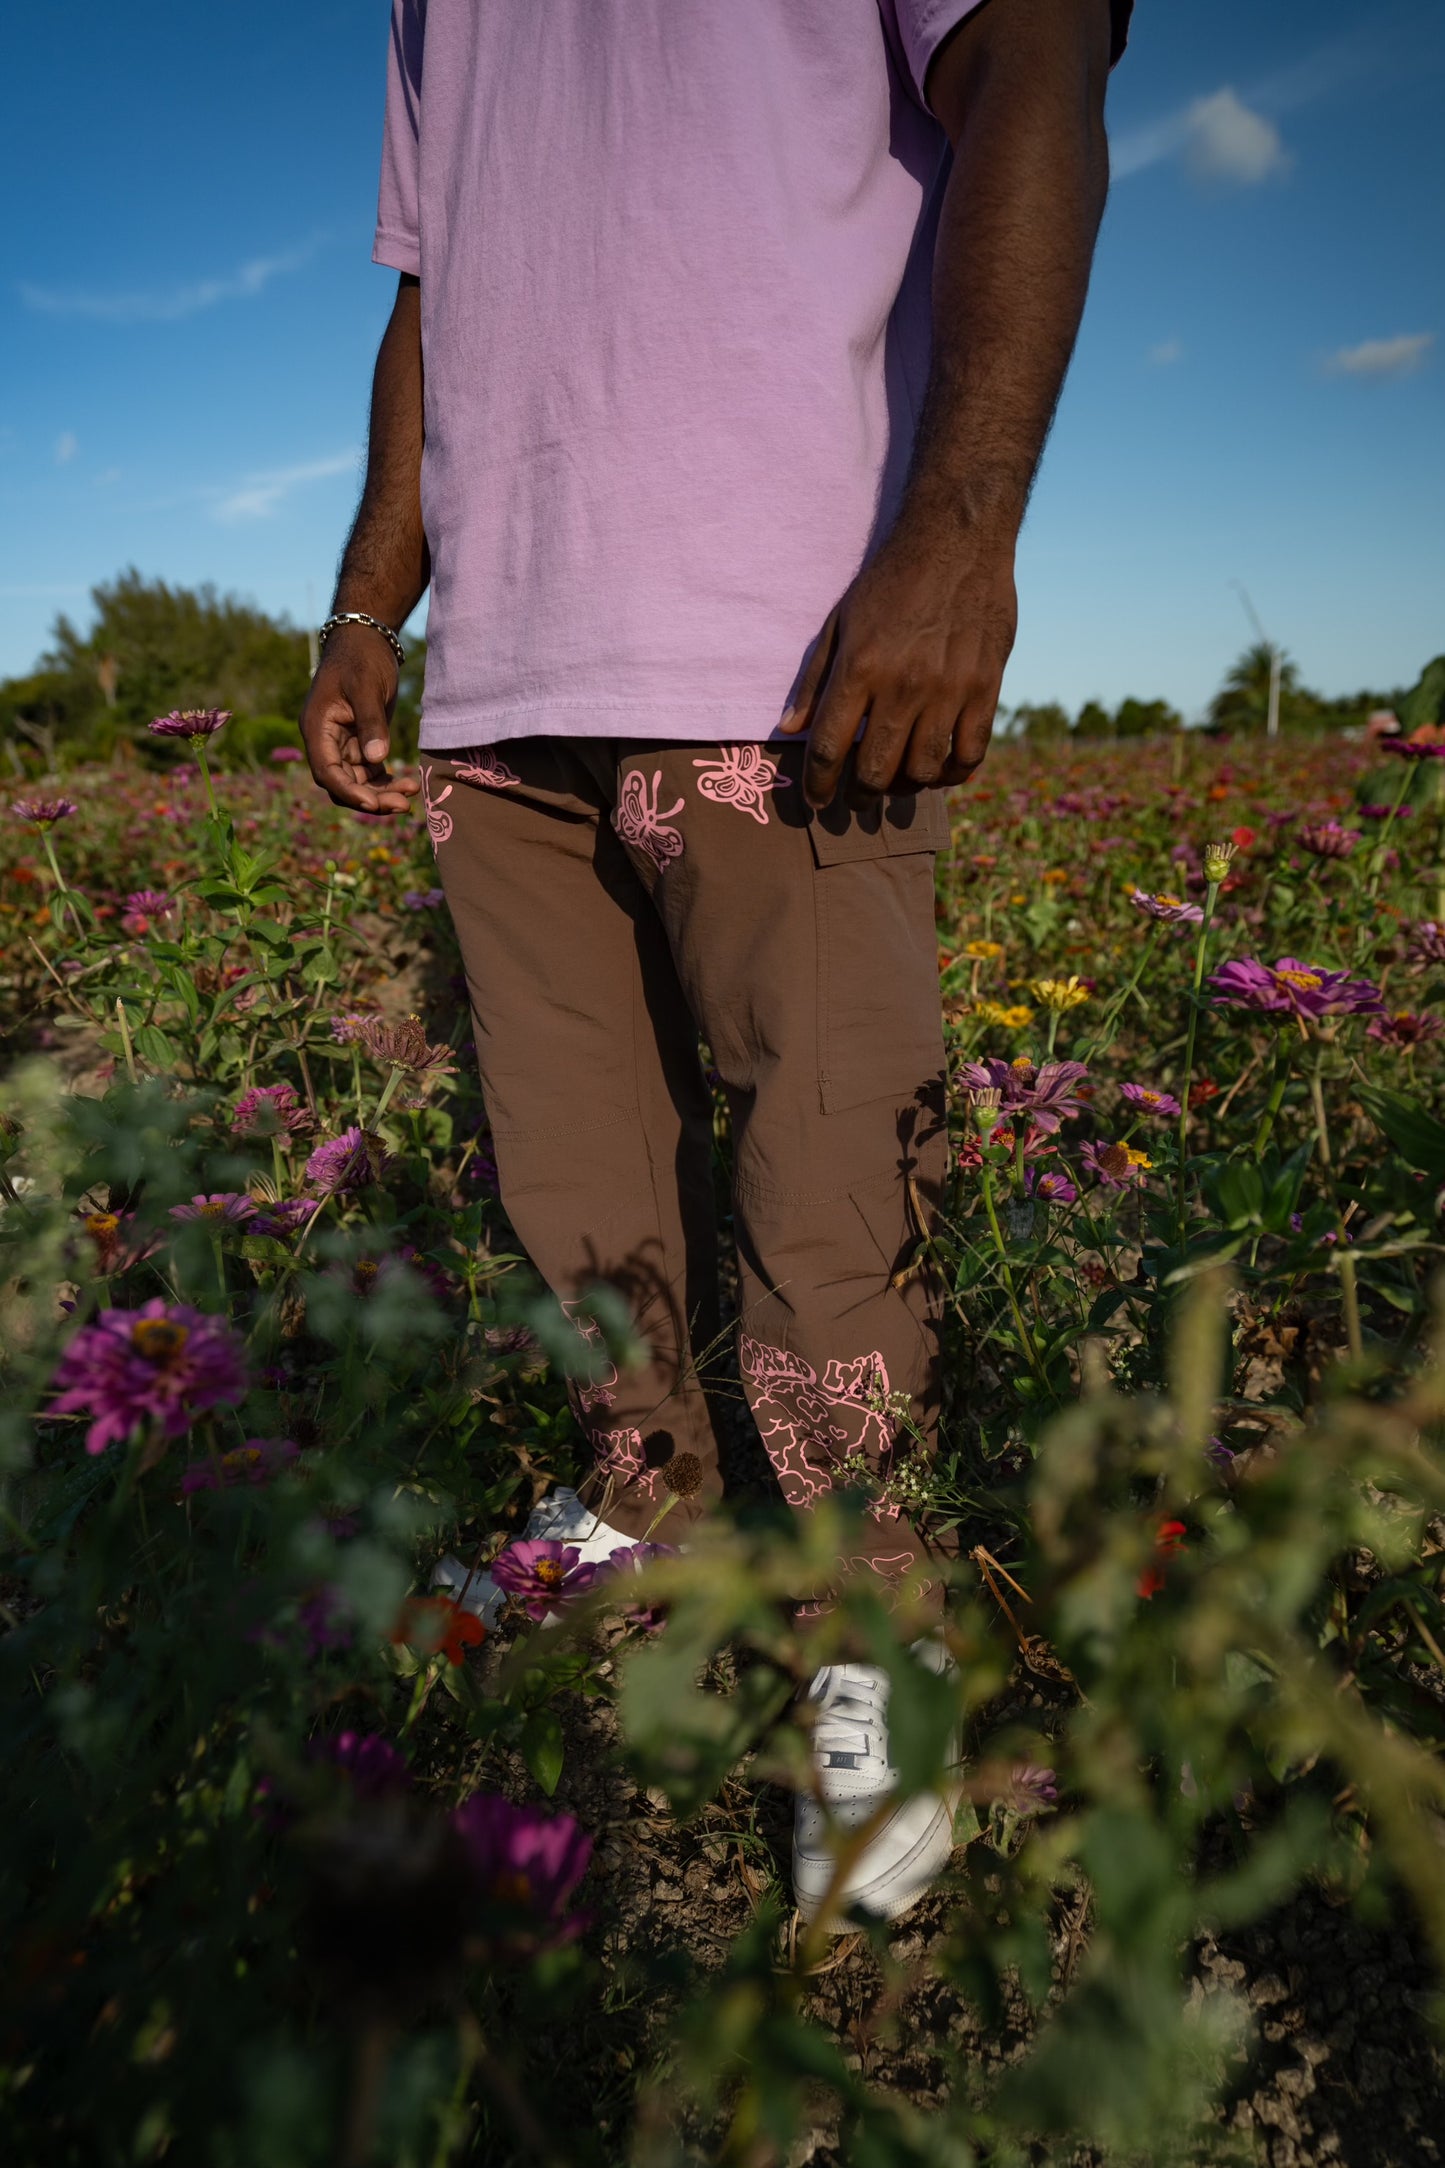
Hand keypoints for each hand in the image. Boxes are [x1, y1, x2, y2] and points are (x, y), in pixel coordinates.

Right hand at [299, 625, 420, 815]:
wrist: (367, 639)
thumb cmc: (362, 658)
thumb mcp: (367, 687)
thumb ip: (371, 723)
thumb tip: (377, 759)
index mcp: (316, 728)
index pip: (326, 771)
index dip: (348, 791)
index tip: (374, 804)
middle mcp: (325, 741)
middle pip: (342, 783)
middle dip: (370, 798)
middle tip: (403, 805)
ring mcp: (342, 743)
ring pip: (357, 782)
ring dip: (381, 793)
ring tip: (411, 793)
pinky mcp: (359, 742)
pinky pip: (369, 772)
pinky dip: (385, 781)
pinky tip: (408, 784)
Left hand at [781, 509, 1016, 808]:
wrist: (958, 540)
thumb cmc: (891, 580)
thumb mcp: (839, 620)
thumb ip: (814, 678)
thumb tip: (790, 728)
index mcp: (860, 669)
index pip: (828, 748)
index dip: (817, 785)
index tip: (815, 801)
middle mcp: (903, 686)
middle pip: (875, 771)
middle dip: (860, 796)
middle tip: (857, 800)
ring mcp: (948, 690)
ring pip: (923, 771)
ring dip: (905, 787)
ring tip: (897, 781)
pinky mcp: (985, 688)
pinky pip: (970, 753)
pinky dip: (953, 773)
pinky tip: (940, 770)